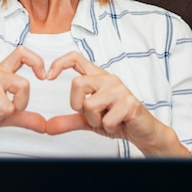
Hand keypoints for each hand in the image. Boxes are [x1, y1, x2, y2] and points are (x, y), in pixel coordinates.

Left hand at [45, 51, 189, 156]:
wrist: (144, 132)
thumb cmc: (118, 120)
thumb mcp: (89, 120)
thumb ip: (69, 121)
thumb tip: (47, 126)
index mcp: (97, 77)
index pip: (75, 58)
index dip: (59, 63)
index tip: (47, 76)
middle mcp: (108, 79)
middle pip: (77, 83)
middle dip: (78, 105)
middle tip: (92, 115)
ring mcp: (120, 89)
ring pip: (90, 105)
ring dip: (95, 120)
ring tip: (108, 120)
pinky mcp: (130, 103)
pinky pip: (106, 120)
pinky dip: (109, 128)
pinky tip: (118, 125)